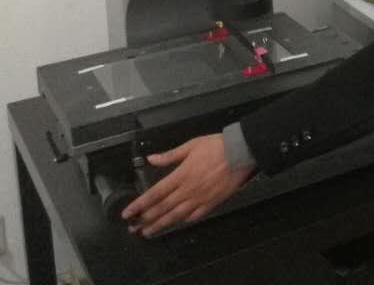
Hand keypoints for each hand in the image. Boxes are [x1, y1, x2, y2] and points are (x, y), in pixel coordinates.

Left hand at [121, 135, 252, 237]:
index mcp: (181, 175)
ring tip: (148, 232)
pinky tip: (176, 224)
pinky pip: (195, 216)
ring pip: (176, 216)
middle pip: (162, 208)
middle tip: (133, 228)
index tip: (127, 213)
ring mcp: (200, 198)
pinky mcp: (212, 203)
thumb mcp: (192, 145)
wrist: (241, 152)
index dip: (139, 205)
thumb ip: (170, 155)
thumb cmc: (216, 146)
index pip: (154, 193)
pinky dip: (183, 221)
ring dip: (160, 225)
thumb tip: (151, 159)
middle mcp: (187, 190)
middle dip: (145, 219)